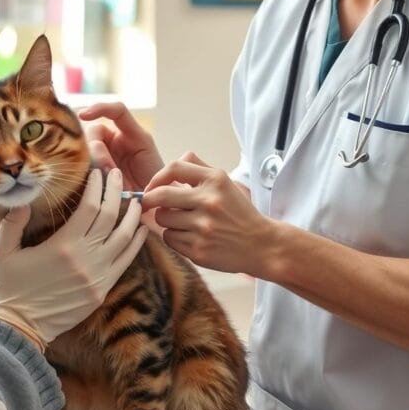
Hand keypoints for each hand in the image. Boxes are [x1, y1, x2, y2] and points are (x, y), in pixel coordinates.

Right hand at [0, 169, 148, 349]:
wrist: (18, 330)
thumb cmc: (7, 289)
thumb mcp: (2, 252)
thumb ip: (13, 223)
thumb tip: (24, 199)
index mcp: (63, 245)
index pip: (89, 206)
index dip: (96, 186)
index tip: (97, 172)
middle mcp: (85, 258)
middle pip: (110, 216)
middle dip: (116, 192)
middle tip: (118, 174)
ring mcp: (97, 276)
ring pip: (124, 238)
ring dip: (132, 216)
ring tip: (136, 199)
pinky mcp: (102, 291)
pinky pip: (126, 262)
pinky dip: (136, 243)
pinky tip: (141, 230)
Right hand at [78, 102, 163, 191]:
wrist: (156, 208)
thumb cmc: (159, 183)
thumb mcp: (152, 163)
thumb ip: (136, 145)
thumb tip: (110, 151)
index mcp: (132, 134)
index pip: (115, 111)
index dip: (99, 108)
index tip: (83, 115)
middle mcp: (115, 142)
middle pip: (94, 133)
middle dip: (98, 151)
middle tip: (110, 171)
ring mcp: (103, 157)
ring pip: (87, 151)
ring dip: (94, 165)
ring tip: (109, 183)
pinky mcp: (95, 175)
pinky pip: (84, 170)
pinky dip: (87, 177)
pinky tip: (96, 187)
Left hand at [141, 151, 264, 273]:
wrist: (261, 244)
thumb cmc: (238, 212)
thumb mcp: (225, 182)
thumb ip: (199, 167)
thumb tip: (176, 159)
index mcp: (216, 180)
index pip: (175, 168)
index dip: (157, 177)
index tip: (151, 186)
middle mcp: (209, 202)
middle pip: (160, 195)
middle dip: (149, 199)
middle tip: (147, 203)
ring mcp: (203, 227)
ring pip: (162, 219)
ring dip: (165, 220)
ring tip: (181, 221)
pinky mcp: (199, 250)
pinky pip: (170, 238)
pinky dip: (174, 237)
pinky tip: (189, 236)